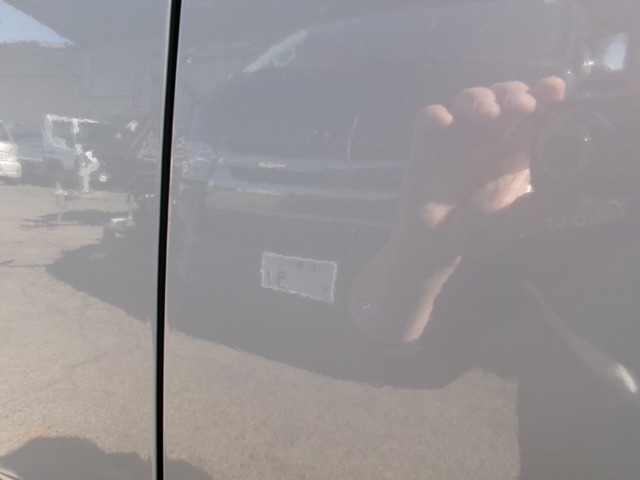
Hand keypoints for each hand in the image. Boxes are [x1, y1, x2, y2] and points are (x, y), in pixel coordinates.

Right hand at [349, 77, 566, 345]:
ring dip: (481, 99)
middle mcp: (489, 134)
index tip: (553, 91)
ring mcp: (457, 134)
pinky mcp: (428, 140)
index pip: (534, 109)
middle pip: (504, 95)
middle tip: (523, 107)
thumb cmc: (478, 230)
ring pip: (469, 98)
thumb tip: (576, 194)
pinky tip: (444, 122)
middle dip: (515, 93)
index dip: (544, 95)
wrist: (436, 243)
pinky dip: (435, 114)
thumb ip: (541, 207)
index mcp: (516, 147)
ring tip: (488, 114)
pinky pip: (429, 117)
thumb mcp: (515, 222)